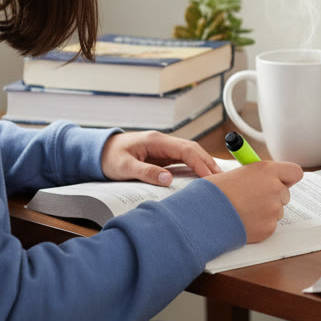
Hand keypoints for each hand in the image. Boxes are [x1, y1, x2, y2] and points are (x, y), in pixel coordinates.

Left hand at [100, 131, 220, 185]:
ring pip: (190, 154)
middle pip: (193, 150)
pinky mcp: (161, 157)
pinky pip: (182, 161)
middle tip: (223, 180)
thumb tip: (168, 179)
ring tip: (217, 180)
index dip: (201, 163)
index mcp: (156, 140)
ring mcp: (163, 149)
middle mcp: (163, 142)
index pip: (186, 149)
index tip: (211, 177)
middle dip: (209, 163)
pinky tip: (201, 178)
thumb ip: (146, 172)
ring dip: (204, 165)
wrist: (97, 152)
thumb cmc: (108, 157)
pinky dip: (194, 168)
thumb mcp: (123, 167)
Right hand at [205, 161, 303, 242]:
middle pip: (285, 193)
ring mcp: (273, 210)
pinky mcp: (269, 228)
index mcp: (266, 170)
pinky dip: (259, 225)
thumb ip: (256, 176)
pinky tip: (243, 221)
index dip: (288, 177)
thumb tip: (262, 179)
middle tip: (253, 199)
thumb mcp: (236, 173)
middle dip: (273, 196)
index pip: (295, 172)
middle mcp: (274, 188)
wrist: (204, 215)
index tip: (281, 180)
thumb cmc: (214, 192)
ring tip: (243, 211)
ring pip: (277, 211)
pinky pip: (269, 225)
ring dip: (265, 211)